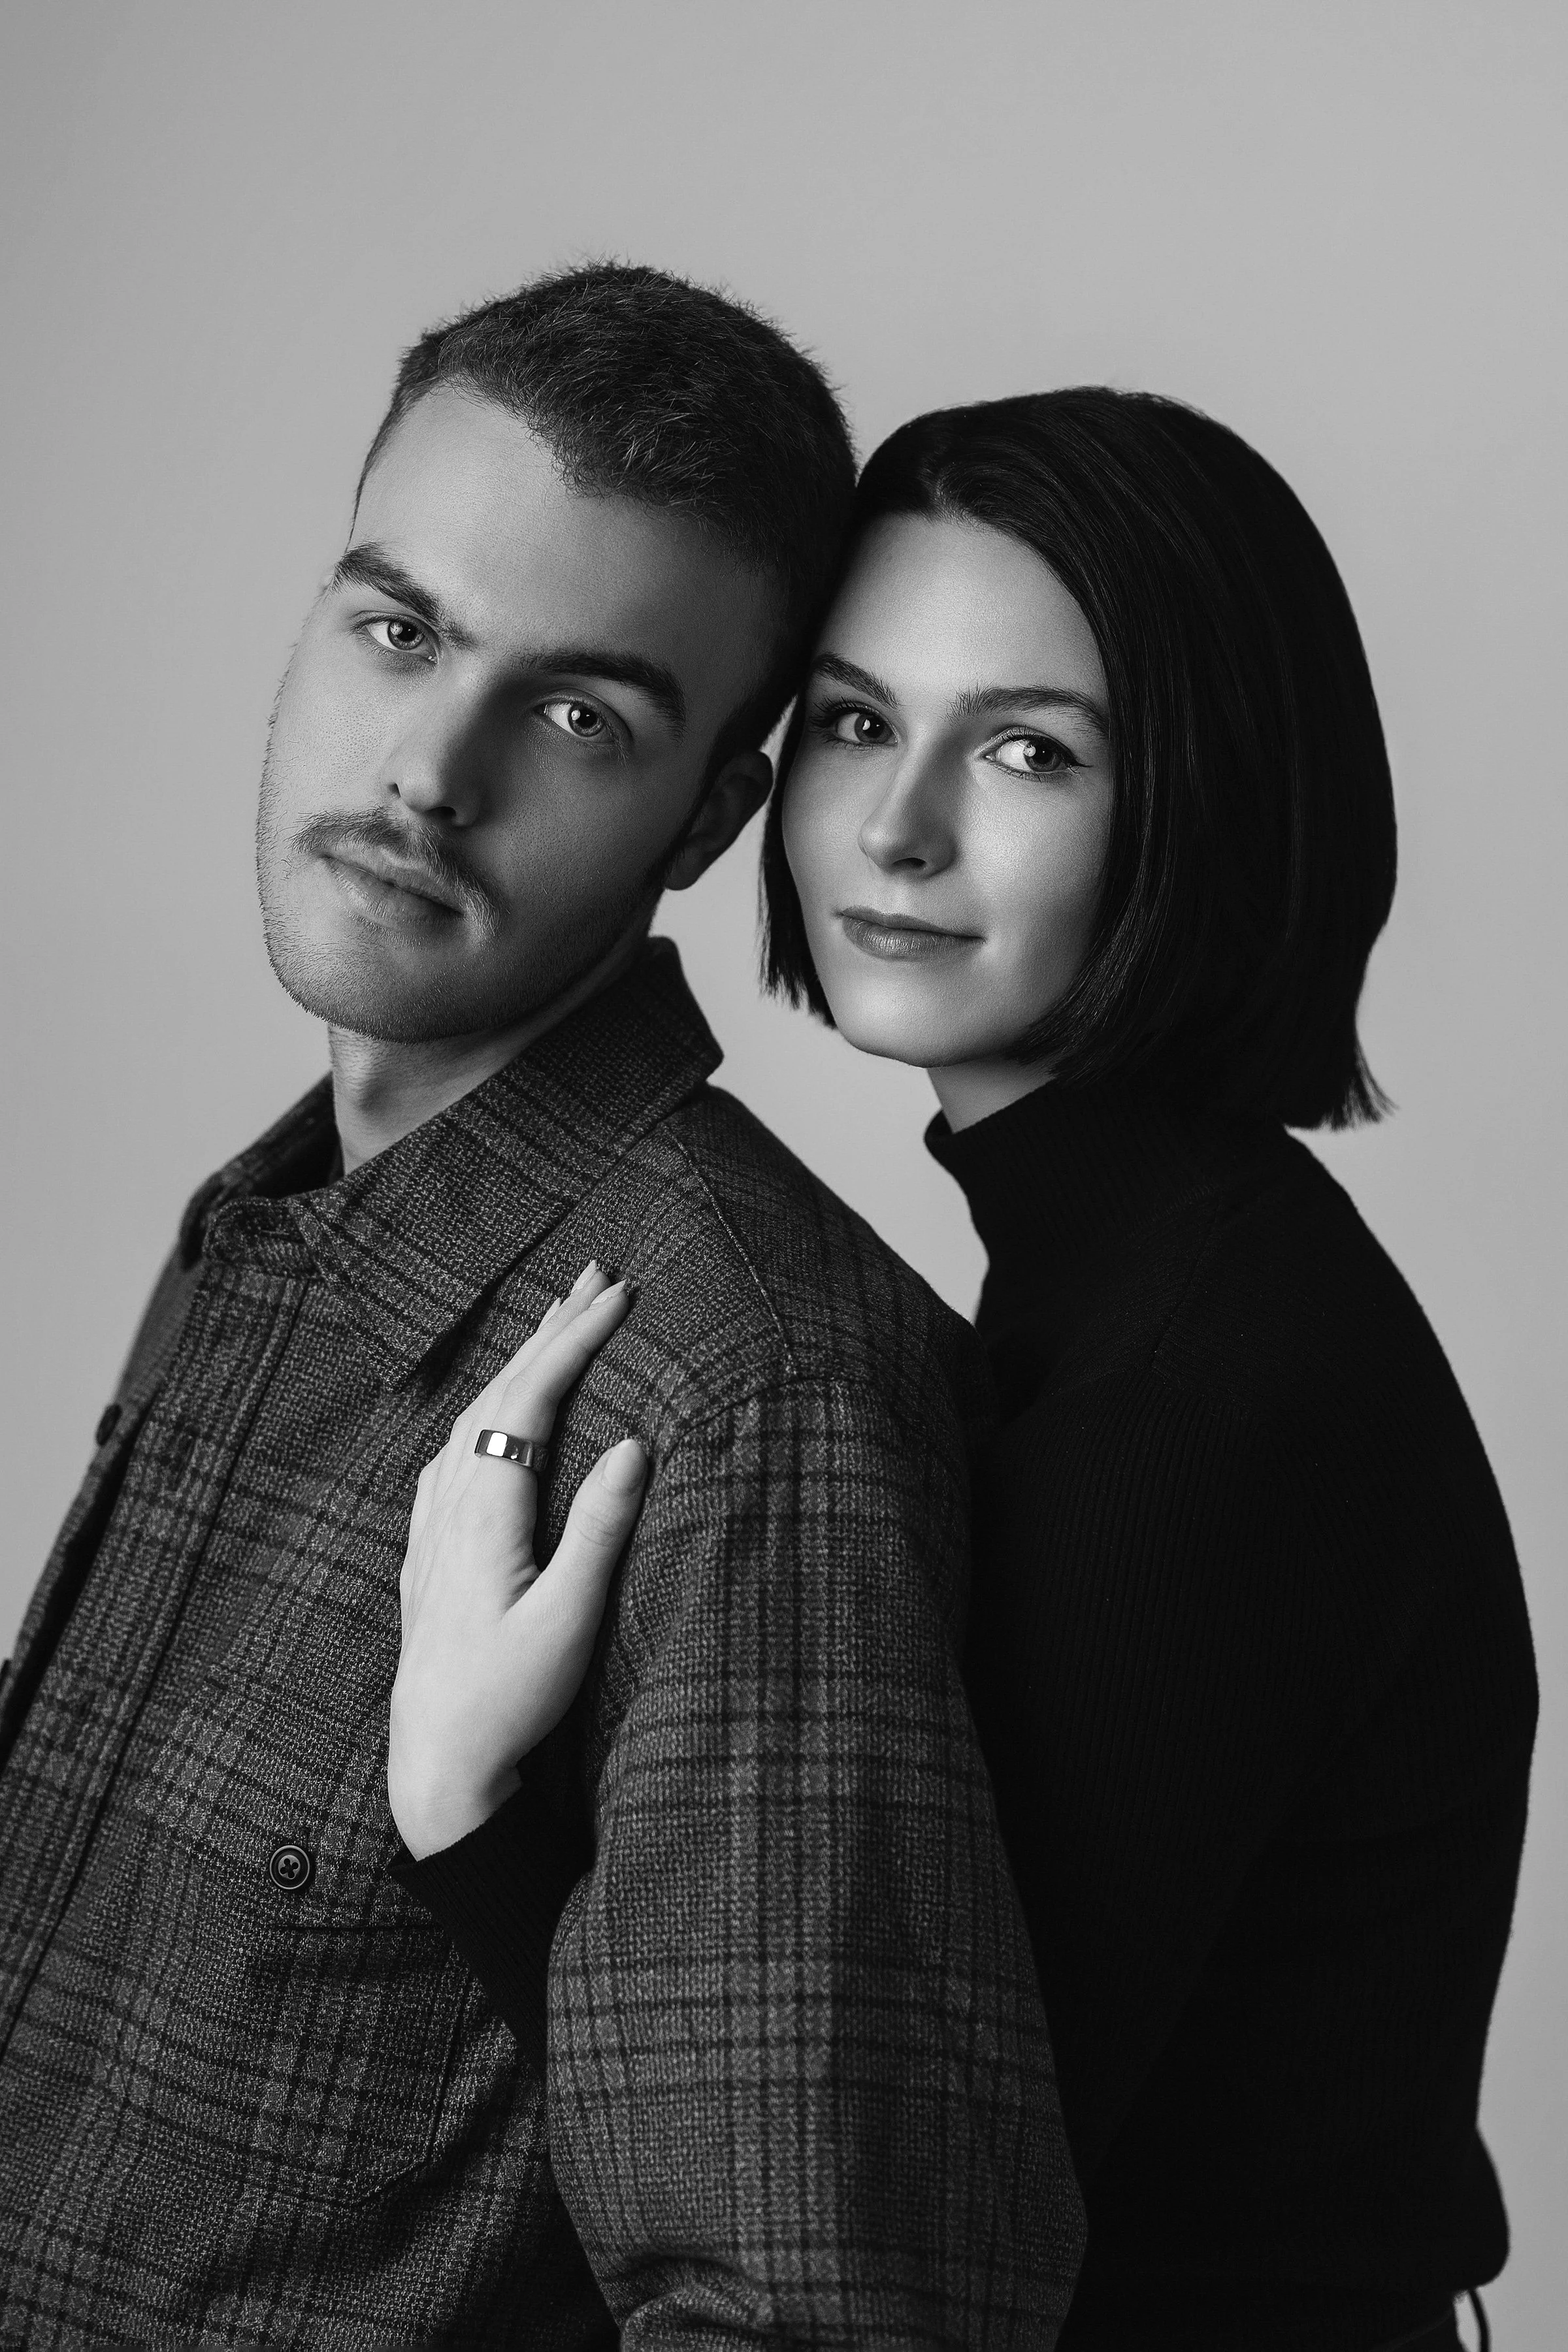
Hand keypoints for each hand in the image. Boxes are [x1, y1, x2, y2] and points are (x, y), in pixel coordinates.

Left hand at [388, 1263, 646, 1858]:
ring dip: (520, 1361)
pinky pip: (458, 1447)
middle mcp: (449, 1506)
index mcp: (483, 1513)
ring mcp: (433, 1526)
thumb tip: (633, 1444)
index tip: (621, 1294)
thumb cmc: (508, 1704)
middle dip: (550, 1327)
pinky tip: (497, 1409)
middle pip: (499, 1390)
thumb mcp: (567, 1622)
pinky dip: (491, 1405)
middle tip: (597, 1270)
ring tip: (559, 1318)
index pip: (531, 1398)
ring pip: (475, 1415)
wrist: (437, 1769)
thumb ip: (598, 1531)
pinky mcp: (430, 1550)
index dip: (575, 1340)